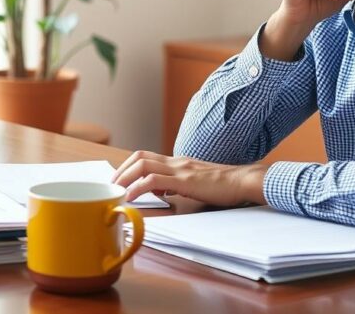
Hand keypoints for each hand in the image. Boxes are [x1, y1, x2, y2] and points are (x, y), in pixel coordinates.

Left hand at [111, 150, 267, 205]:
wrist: (243, 181)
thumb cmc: (224, 185)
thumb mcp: (196, 182)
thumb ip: (177, 184)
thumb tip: (161, 190)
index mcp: (178, 162)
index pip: (146, 157)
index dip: (128, 166)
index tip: (118, 180)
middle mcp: (176, 162)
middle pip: (139, 157)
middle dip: (121, 171)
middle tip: (111, 186)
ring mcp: (180, 170)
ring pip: (143, 165)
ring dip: (125, 177)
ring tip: (116, 191)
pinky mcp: (184, 181)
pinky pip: (154, 180)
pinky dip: (138, 188)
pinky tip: (131, 197)